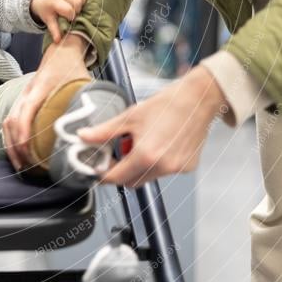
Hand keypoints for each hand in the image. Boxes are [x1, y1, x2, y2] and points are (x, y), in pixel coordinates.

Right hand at [2, 33, 91, 169]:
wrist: (61, 51)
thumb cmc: (71, 66)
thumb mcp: (82, 82)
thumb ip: (87, 102)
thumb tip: (95, 127)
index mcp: (40, 88)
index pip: (26, 110)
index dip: (23, 131)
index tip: (26, 149)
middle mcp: (27, 92)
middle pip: (11, 121)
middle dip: (15, 145)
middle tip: (24, 165)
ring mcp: (22, 96)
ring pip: (7, 123)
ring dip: (10, 144)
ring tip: (20, 163)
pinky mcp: (22, 101)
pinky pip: (9, 121)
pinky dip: (11, 137)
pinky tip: (18, 151)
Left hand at [30, 0, 87, 41]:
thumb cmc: (46, 10)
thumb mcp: (48, 20)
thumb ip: (54, 29)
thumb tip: (58, 41)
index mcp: (54, 1)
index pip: (69, 9)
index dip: (72, 16)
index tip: (69, 19)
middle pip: (78, 2)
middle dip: (78, 9)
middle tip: (73, 12)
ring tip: (76, 4)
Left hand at [77, 66, 228, 186]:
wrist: (198, 100)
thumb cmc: (165, 105)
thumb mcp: (129, 117)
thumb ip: (104, 132)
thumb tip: (83, 137)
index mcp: (145, 156)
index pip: (116, 178)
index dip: (103, 174)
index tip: (98, 166)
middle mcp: (163, 167)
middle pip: (132, 182)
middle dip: (122, 171)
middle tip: (120, 152)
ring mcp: (177, 169)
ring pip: (148, 177)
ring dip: (140, 167)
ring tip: (143, 142)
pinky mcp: (188, 167)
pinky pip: (165, 172)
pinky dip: (158, 163)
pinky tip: (161, 144)